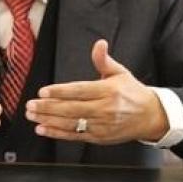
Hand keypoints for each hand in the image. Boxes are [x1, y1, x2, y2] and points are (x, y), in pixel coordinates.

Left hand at [25, 39, 167, 143]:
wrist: (151, 117)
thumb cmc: (133, 93)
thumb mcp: (120, 72)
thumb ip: (104, 60)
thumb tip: (99, 44)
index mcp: (108, 91)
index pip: (80, 91)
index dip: (60, 92)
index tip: (43, 91)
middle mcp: (104, 109)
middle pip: (72, 109)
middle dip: (48, 108)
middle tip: (30, 105)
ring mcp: (101, 125)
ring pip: (71, 124)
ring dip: (49, 120)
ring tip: (32, 116)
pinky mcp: (99, 137)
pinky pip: (75, 136)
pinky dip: (58, 133)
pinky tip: (43, 129)